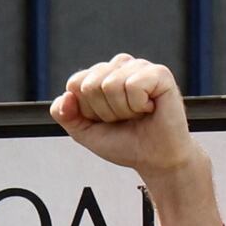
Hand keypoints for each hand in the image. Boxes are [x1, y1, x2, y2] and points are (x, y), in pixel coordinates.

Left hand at [53, 52, 192, 174]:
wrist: (156, 159)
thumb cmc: (125, 142)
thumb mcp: (85, 133)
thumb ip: (65, 115)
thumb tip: (65, 97)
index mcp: (101, 74)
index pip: (75, 84)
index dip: (87, 110)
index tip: (105, 120)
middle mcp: (119, 65)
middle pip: (90, 84)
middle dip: (104, 112)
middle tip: (124, 119)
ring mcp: (139, 67)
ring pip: (110, 85)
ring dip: (122, 110)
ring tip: (138, 114)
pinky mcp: (159, 73)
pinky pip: (133, 86)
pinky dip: (139, 106)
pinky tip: (150, 108)